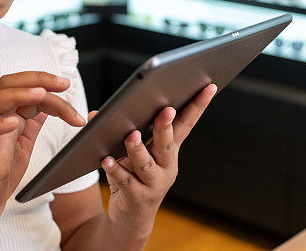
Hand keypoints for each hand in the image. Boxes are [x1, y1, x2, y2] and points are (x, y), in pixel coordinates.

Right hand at [0, 71, 86, 230]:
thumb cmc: (1, 169)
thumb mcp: (25, 141)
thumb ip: (33, 121)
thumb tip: (49, 102)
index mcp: (8, 114)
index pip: (25, 87)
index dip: (46, 82)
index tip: (66, 85)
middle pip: (7, 85)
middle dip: (36, 79)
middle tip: (62, 84)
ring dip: (17, 95)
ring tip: (40, 94)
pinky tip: (14, 122)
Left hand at [94, 83, 217, 237]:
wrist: (130, 219)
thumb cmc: (133, 177)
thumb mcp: (129, 152)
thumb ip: (117, 131)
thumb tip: (96, 114)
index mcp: (169, 150)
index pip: (185, 124)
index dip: (198, 105)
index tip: (208, 86)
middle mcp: (166, 166)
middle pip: (167, 144)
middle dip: (166, 127)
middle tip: (166, 110)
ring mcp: (153, 183)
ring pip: (146, 164)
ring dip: (138, 148)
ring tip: (130, 135)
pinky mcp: (137, 197)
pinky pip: (125, 181)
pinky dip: (116, 170)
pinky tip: (107, 160)